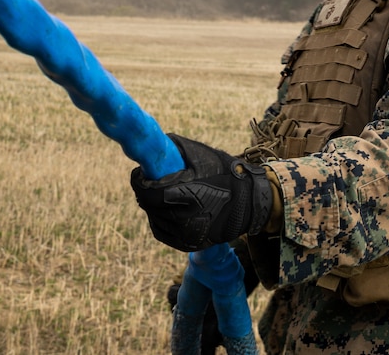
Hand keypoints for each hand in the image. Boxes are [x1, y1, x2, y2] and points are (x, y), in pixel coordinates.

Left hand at [130, 134, 272, 251]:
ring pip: (154, 219)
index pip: (148, 193)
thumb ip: (176, 148)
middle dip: (145, 191)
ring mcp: (186, 234)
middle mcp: (184, 219)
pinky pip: (162, 232)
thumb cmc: (226, 175)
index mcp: (186, 196)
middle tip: (148, 180)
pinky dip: (159, 220)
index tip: (138, 173)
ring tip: (160, 193)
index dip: (139, 182)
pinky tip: (164, 209)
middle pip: (149, 206)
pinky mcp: (188, 244)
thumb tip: (154, 146)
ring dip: (152, 206)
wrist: (251, 203)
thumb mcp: (203, 155)